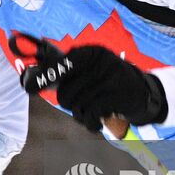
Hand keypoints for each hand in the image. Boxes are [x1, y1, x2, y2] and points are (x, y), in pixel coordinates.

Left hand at [15, 36, 167, 132]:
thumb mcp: (92, 71)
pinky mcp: (117, 94)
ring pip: (77, 104)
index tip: (29, 86)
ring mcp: (109, 77)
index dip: (44, 77)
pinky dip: (91, 122)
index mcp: (90, 52)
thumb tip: (33, 79)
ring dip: (81, 115)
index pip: (60, 64)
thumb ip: (67, 73)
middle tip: (81, 105)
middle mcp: (99, 60)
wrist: (145, 94)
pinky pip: (91, 113)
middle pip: (66, 91)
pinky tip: (97, 122)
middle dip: (69, 103)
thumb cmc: (110, 83)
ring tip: (92, 112)